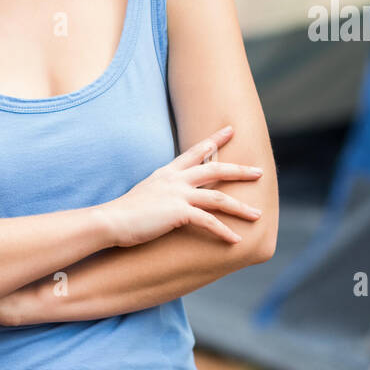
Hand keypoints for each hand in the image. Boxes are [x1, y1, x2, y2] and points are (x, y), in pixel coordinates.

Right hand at [95, 125, 263, 247]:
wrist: (110, 221)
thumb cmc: (124, 213)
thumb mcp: (146, 193)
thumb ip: (162, 191)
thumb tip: (172, 198)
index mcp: (168, 172)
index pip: (196, 150)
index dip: (215, 139)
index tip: (231, 129)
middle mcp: (176, 179)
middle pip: (216, 168)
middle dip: (240, 170)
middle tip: (259, 171)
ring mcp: (178, 194)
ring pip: (219, 197)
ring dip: (241, 208)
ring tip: (257, 215)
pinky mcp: (178, 212)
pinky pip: (209, 221)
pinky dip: (224, 231)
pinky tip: (235, 239)